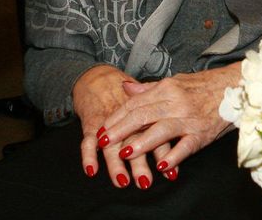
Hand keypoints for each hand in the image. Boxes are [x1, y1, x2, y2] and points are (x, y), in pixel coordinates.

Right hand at [73, 65, 166, 189]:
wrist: (100, 79)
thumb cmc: (127, 98)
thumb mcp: (147, 108)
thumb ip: (161, 129)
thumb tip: (173, 154)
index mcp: (144, 112)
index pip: (156, 134)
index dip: (164, 155)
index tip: (171, 175)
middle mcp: (126, 119)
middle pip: (134, 142)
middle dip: (140, 164)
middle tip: (145, 183)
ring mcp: (108, 121)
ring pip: (112, 145)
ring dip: (116, 164)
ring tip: (122, 181)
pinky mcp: (90, 123)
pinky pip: (87, 142)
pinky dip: (88, 156)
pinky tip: (91, 171)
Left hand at [97, 63, 241, 178]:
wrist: (233, 87)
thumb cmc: (202, 86)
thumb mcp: (174, 81)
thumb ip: (148, 88)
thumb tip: (125, 89)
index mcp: (166, 88)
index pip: (135, 103)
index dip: (116, 116)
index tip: (102, 128)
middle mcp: (176, 102)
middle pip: (142, 115)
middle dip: (120, 130)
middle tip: (103, 141)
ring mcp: (189, 118)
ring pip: (161, 130)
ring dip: (142, 143)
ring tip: (125, 153)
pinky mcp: (202, 134)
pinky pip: (186, 147)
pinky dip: (173, 157)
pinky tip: (161, 167)